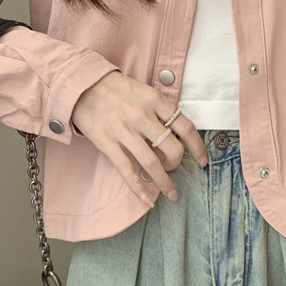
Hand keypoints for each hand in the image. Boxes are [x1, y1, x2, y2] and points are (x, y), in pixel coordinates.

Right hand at [71, 71, 208, 207]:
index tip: (203, 160)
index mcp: (155, 100)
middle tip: (174, 167)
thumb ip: (160, 110)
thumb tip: (177, 133)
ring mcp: (123, 130)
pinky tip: (147, 199)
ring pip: (151, 162)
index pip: (186, 126)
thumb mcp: (144, 91)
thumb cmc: (116, 89)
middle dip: (177, 163)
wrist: (82, 85)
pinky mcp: (106, 142)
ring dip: (164, 182)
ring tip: (171, 193)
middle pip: (172, 147)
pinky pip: (126, 169)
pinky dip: (138, 187)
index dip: (198, 146)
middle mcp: (142, 115)